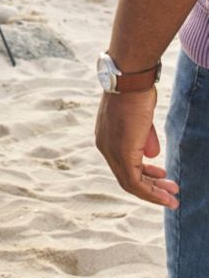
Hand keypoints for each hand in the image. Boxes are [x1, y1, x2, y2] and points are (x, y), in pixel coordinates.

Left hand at [94, 89, 178, 208]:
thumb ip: (145, 138)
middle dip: (151, 186)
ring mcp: (112, 152)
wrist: (129, 78)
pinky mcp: (122, 154)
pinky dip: (150, 190)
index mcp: (107, 139)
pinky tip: (165, 193)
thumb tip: (152, 155)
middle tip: (169, 194)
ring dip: (153, 193)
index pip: (123, 164)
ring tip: (172, 199)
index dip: (144, 172)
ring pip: (131, 184)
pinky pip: (134, 182)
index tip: (161, 174)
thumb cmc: (137, 90)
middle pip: (127, 177)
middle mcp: (105, 148)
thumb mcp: (142, 117)